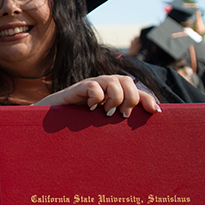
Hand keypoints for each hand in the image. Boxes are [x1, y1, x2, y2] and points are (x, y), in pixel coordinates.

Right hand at [34, 75, 160, 117]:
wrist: (49, 123)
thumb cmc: (76, 124)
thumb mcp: (102, 122)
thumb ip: (118, 118)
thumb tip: (143, 122)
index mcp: (112, 92)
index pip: (136, 89)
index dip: (148, 98)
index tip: (155, 112)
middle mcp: (103, 85)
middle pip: (128, 80)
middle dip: (131, 98)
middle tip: (122, 115)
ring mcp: (90, 85)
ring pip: (115, 81)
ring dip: (116, 99)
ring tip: (106, 113)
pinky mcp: (77, 88)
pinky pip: (94, 86)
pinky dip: (97, 98)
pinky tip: (90, 108)